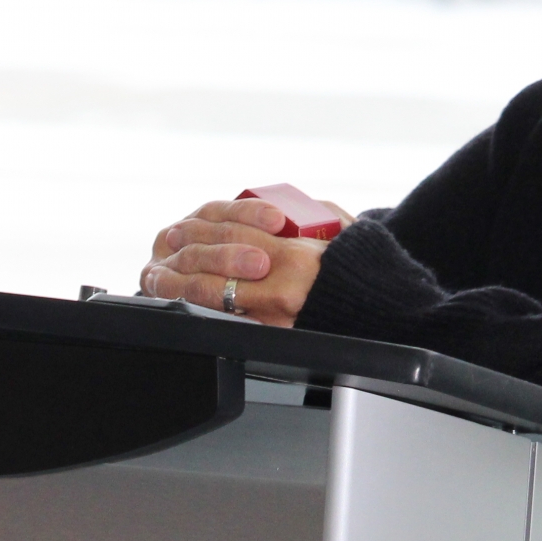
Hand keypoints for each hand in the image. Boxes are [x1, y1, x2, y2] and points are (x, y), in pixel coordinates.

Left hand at [140, 197, 352, 328]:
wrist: (381, 309)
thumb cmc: (360, 267)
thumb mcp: (337, 227)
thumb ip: (306, 212)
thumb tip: (277, 205)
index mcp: (297, 253)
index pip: (234, 234)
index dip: (201, 229)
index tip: (182, 227)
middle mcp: (283, 284)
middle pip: (218, 261)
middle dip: (185, 252)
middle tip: (166, 244)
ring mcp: (275, 315)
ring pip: (214, 294)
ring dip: (180, 282)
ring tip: (160, 274)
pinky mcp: (273, 335)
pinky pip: (228, 319)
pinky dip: (199, 307)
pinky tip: (182, 300)